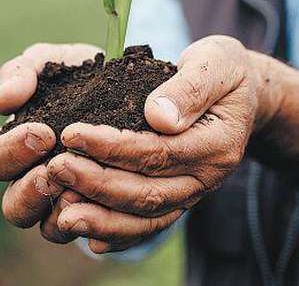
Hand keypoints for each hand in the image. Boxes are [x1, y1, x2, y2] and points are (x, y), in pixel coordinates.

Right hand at [0, 42, 99, 241]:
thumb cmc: (84, 75)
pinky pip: (93, 236)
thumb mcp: (54, 63)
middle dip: (32, 190)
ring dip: (61, 213)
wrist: (139, 90)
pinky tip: (110, 206)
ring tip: (81, 191)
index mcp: (15, 146)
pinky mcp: (101, 215)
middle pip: (14, 207)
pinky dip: (99, 225)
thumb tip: (0, 101)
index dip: (14, 151)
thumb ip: (22, 72)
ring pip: (49, 230)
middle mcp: (34, 181)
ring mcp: (65, 203)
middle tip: (56, 168)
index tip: (44, 132)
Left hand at [45, 35, 271, 252]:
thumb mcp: (217, 62)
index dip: (112, 146)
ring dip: (102, 218)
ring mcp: (192, 193)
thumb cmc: (223, 70)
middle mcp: (207, 177)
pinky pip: (149, 225)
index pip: (158, 152)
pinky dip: (119, 234)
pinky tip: (89, 236)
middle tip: (55, 168)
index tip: (72, 133)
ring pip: (146, 217)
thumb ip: (191, 87)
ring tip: (62, 214)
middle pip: (148, 192)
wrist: (242, 93)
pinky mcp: (178, 200)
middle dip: (97, 183)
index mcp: (217, 143)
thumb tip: (159, 116)